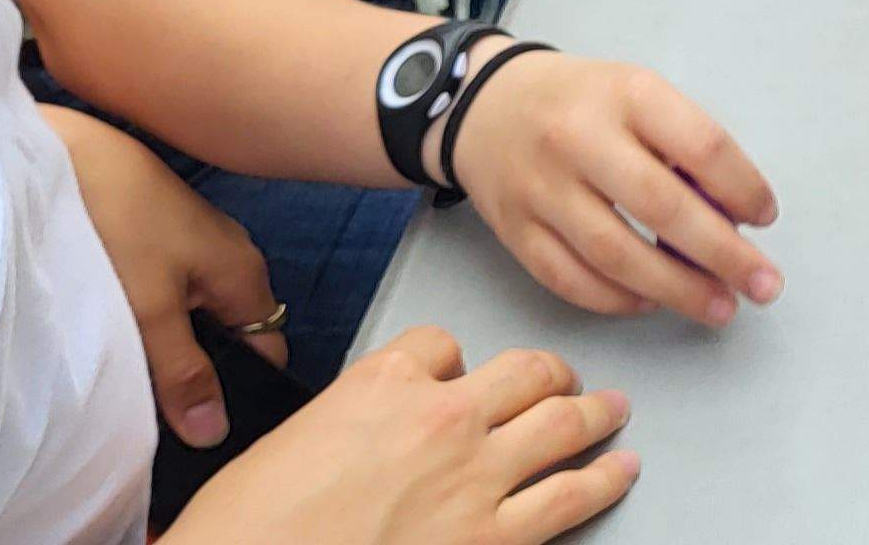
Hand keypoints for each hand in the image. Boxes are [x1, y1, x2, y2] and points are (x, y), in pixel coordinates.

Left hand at [42, 107, 280, 448]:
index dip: (243, 392)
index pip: (268, 349)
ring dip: (170, 340)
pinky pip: (168, 287)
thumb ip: (184, 373)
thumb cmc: (119, 227)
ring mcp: (193, 240)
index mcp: (245, 275)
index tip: (205, 427)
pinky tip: (114, 325)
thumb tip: (216, 434)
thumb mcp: (150, 312)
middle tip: (161, 411)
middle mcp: (231, 255)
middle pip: (231, 332)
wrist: (66, 151)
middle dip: (202, 371)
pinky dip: (149, 310)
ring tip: (133, 375)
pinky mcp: (157, 228)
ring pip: (195, 310)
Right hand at [171, 329, 635, 544]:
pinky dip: (606, 479)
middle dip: (549, 373)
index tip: (461, 374)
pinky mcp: (494, 537)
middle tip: (562, 379)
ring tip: (612, 409)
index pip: (443, 344)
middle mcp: (440, 417)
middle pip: (524, 372)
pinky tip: (621, 470)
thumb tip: (375, 435)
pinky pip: (571, 496)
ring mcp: (475, 476)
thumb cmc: (248, 526)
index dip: (455, 361)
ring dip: (595, 412)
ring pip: (561, 422)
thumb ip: (354, 422)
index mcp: (382, 380)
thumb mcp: (294, 442)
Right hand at [447, 48, 784, 325]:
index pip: (700, 144)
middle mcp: (579, 138)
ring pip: (615, 255)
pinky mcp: (515, 230)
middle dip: (723, 256)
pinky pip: (571, 280)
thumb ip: (683, 145)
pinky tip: (653, 302)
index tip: (765, 217)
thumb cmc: (583, 103)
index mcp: (626, 93)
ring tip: (720, 308)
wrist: (484, 104)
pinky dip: (618, 300)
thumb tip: (734, 218)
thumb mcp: (637, 93)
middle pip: (661, 208)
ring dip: (677, 291)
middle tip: (764, 285)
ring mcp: (541, 188)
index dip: (742, 188)